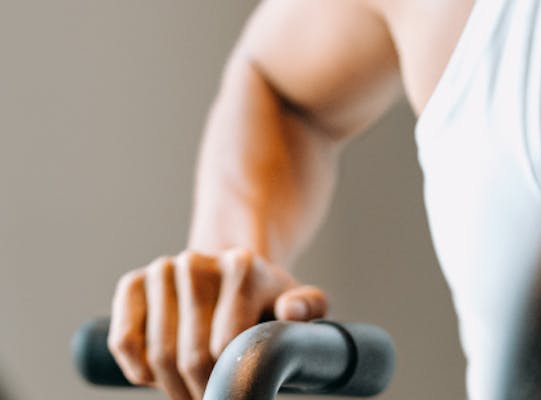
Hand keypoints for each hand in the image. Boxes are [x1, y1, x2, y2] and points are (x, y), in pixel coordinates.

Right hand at [108, 248, 327, 399]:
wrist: (228, 271)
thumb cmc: (266, 299)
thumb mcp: (298, 300)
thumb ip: (309, 307)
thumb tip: (290, 311)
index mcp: (242, 267)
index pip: (226, 347)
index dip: (229, 384)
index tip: (239, 399)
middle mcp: (197, 262)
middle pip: (190, 356)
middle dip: (201, 392)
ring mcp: (162, 269)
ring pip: (156, 354)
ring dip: (171, 388)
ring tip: (190, 393)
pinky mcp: (133, 282)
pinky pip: (123, 341)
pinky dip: (138, 371)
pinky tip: (158, 377)